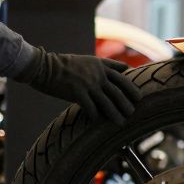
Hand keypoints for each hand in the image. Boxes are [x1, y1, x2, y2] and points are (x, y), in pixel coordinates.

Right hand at [14, 49, 141, 124]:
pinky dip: (95, 115)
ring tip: (121, 122)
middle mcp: (97, 75)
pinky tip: (98, 121)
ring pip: (106, 102)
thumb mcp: (90, 60)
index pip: (122, 79)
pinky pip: (90, 107)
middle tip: (132, 113)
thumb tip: (125, 68)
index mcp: (101, 66)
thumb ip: (108, 65)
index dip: (131, 89)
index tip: (139, 98)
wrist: (44, 66)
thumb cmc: (66, 64)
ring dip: (115, 114)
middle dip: (126, 104)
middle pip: (117, 92)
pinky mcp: (77, 93)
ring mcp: (88, 84)